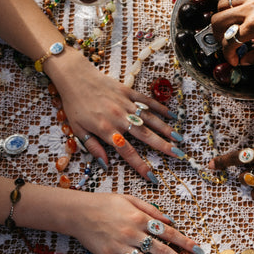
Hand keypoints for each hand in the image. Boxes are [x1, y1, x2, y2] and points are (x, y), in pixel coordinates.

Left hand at [50, 51, 183, 180]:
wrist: (74, 76)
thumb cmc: (74, 105)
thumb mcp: (78, 130)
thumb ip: (93, 148)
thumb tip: (105, 165)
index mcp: (106, 130)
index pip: (127, 152)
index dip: (140, 166)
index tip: (152, 177)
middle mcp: (119, 118)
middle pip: (145, 135)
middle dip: (163, 146)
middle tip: (178, 155)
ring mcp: (125, 104)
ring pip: (149, 119)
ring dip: (165, 129)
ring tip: (179, 139)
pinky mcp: (128, 92)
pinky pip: (147, 101)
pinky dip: (160, 108)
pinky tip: (172, 116)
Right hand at [66, 191, 202, 253]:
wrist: (77, 212)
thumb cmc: (105, 203)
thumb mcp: (130, 200)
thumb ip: (151, 211)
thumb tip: (171, 221)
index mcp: (139, 219)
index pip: (167, 233)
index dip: (185, 242)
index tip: (198, 250)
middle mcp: (132, 235)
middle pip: (160, 251)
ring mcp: (120, 249)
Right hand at [211, 0, 253, 65]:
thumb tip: (245, 60)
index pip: (229, 42)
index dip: (228, 55)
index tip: (235, 60)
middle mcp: (250, 9)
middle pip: (218, 21)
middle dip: (218, 37)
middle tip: (229, 43)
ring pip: (225, 3)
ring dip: (224, 17)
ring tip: (232, 25)